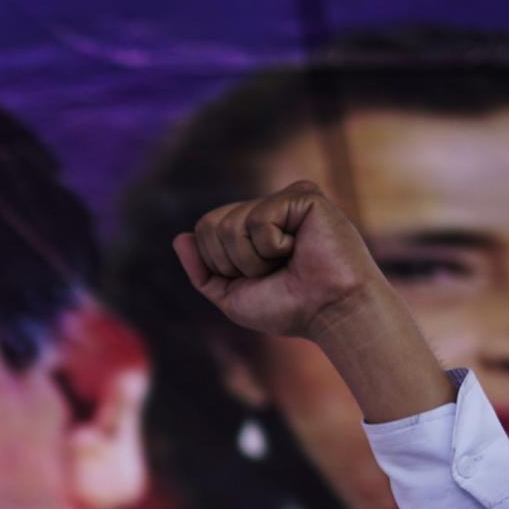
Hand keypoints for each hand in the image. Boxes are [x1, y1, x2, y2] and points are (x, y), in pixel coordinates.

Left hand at [178, 181, 389, 342]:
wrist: (328, 312)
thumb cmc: (288, 307)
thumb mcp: (231, 295)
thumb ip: (202, 270)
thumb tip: (179, 237)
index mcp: (251, 227)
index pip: (204, 229)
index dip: (218, 263)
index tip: (255, 278)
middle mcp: (268, 208)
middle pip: (211, 224)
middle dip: (232, 262)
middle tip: (272, 272)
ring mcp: (285, 199)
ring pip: (231, 224)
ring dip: (253, 259)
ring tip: (288, 262)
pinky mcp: (303, 196)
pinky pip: (259, 220)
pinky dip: (273, 247)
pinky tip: (300, 248)